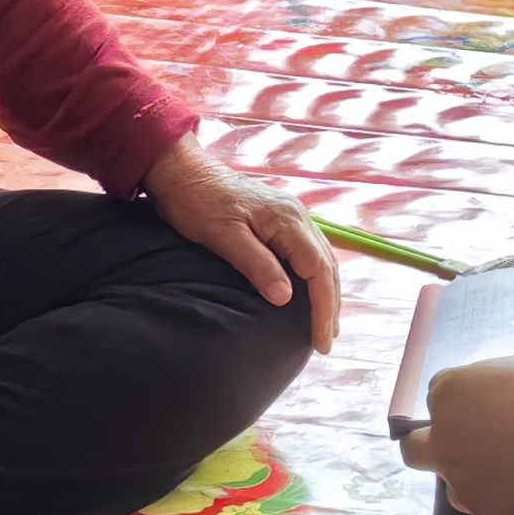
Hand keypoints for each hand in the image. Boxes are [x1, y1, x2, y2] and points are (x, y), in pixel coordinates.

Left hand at [141, 138, 342, 352]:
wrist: (183, 172)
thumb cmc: (198, 202)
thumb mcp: (224, 236)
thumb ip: (257, 264)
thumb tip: (286, 299)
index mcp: (289, 220)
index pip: (318, 270)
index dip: (323, 307)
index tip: (321, 340)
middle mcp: (298, 216)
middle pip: (326, 266)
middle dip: (330, 306)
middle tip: (326, 342)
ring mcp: (291, 215)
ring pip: (321, 259)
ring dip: (326, 293)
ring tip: (325, 325)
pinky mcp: (281, 219)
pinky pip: (308, 252)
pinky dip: (314, 277)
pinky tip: (309, 294)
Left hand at [400, 348, 513, 514]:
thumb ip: (511, 383)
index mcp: (451, 395)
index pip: (442, 399)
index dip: (469, 403)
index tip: (496, 406)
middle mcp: (446, 445)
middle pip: (417, 451)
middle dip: (439, 447)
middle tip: (479, 446)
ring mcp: (467, 490)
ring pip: (458, 491)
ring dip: (480, 482)